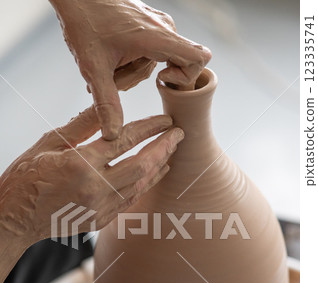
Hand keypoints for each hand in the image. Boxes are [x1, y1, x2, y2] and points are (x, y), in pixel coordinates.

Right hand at [0, 107, 183, 245]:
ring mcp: (99, 208)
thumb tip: (107, 106)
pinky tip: (154, 175)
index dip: (149, 128)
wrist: (14, 218)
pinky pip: (130, 201)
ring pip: (140, 185)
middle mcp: (94, 188)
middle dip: (164, 148)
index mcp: (79, 164)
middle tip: (179, 135)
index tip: (166, 120)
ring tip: (171, 152)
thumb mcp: (48, 144)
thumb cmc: (26, 177)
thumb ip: (81, 126)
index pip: (124, 140)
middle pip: (142, 165)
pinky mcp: (99, 220)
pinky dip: (144, 186)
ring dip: (159, 167)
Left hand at [50, 0, 210, 138]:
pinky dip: (133, 61)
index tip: (160, 79)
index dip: (186, 77)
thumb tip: (113, 136)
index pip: (198, 58)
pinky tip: (111, 59)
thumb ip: (106, 103)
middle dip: (142, 78)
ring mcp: (158, 25)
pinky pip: (152, 51)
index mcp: (156, 37)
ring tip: (107, 66)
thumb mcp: (93, 68)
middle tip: (115, 76)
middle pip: (173, 67)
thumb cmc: (84, 22)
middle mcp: (164, 29)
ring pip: (158, 61)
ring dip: (133, 71)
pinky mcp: (150, 24)